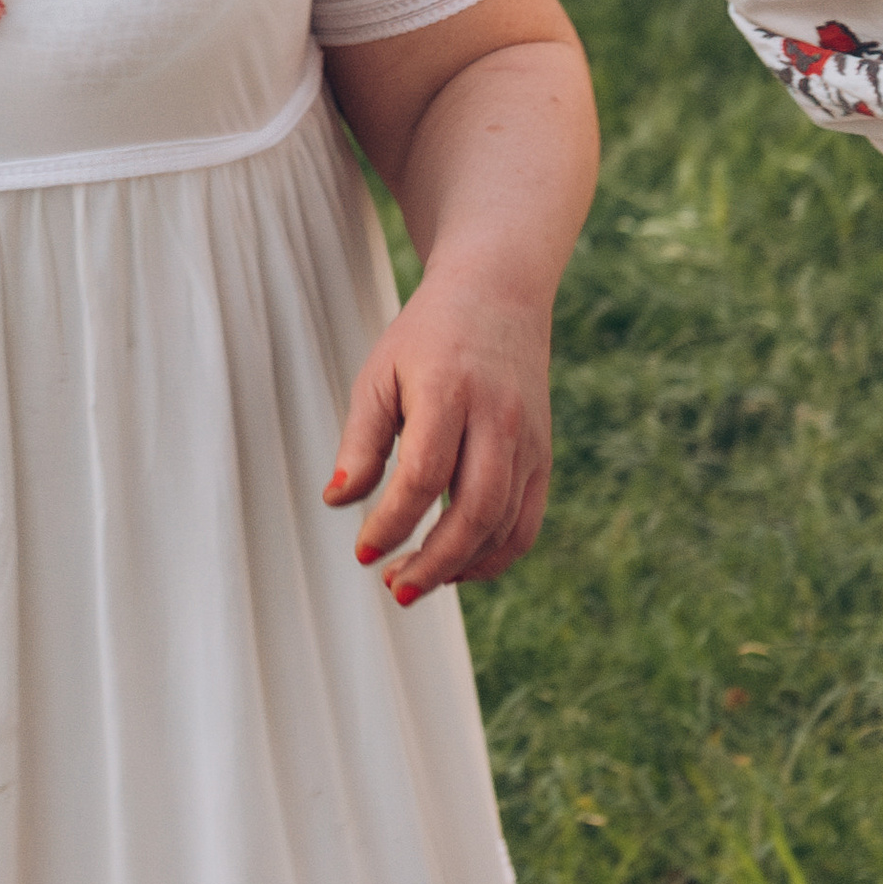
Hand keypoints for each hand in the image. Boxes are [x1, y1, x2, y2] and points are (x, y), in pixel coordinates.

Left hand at [324, 229, 554, 605]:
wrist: (498, 294)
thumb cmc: (427, 337)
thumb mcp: (380, 374)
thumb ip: (361, 441)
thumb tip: (339, 502)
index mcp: (451, 392)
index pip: (425, 474)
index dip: (392, 522)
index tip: (362, 551)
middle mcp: (498, 419)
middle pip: (475, 510)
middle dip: (434, 562)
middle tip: (393, 588)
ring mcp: (528, 440)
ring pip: (505, 525)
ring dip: (461, 567)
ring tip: (415, 582)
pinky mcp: (543, 455)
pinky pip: (526, 522)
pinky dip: (496, 556)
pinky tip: (457, 568)